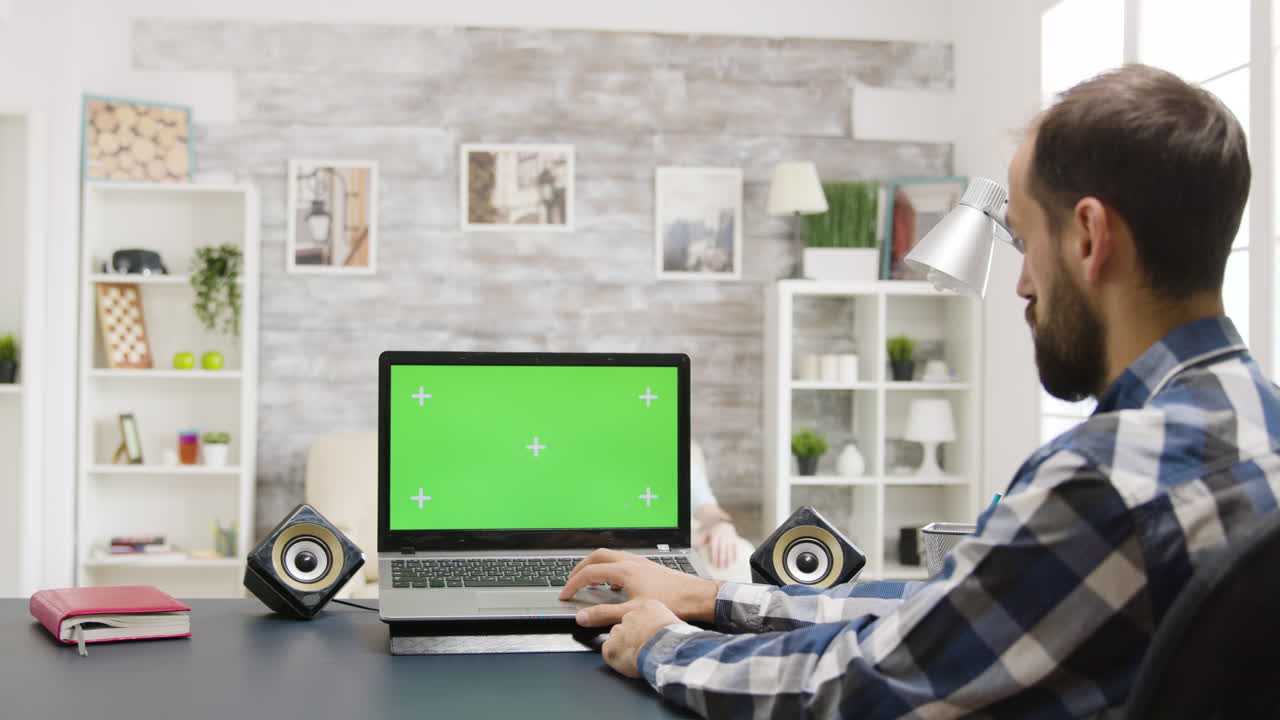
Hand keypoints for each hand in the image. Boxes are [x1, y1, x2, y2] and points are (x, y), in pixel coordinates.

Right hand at [559, 548, 720, 623]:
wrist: (697, 596)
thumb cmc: (671, 602)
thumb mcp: (633, 612)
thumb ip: (605, 614)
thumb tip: (583, 616)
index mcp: (624, 570)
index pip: (589, 572)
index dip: (573, 584)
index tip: (564, 594)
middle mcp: (631, 561)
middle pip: (597, 556)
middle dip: (580, 567)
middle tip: (570, 580)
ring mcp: (640, 562)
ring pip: (610, 556)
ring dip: (595, 565)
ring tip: (588, 580)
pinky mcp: (648, 566)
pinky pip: (621, 561)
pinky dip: (610, 569)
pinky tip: (614, 585)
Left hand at [578, 598, 680, 678]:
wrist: (666, 651)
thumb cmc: (676, 640)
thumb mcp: (676, 624)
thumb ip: (666, 623)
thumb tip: (670, 630)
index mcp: (648, 606)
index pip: (639, 614)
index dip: (643, 627)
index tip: (648, 635)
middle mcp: (630, 615)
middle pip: (626, 624)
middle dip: (631, 635)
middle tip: (642, 647)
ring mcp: (618, 630)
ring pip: (616, 637)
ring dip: (623, 646)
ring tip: (636, 656)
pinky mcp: (610, 646)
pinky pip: (609, 651)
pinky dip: (615, 657)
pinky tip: (628, 662)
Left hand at [696, 521, 739, 568]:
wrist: (723, 523)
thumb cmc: (713, 531)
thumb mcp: (706, 533)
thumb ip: (700, 540)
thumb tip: (694, 547)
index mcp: (715, 536)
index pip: (714, 548)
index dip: (714, 556)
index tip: (714, 563)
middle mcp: (723, 537)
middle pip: (722, 550)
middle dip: (721, 559)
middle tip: (720, 567)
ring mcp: (729, 538)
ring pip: (729, 550)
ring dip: (728, 559)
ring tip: (727, 566)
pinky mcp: (734, 539)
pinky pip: (735, 548)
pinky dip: (735, 555)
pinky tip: (733, 561)